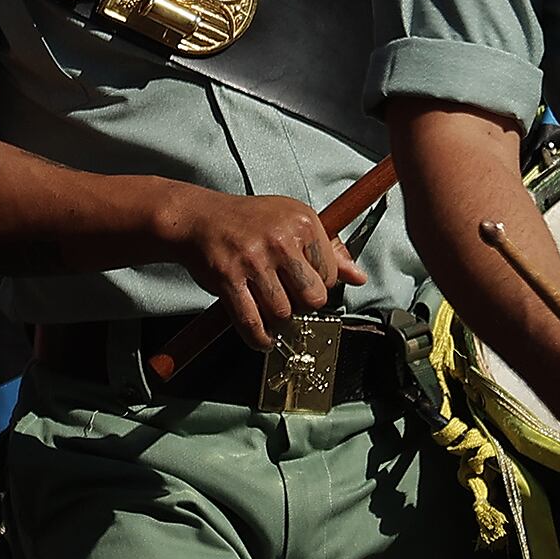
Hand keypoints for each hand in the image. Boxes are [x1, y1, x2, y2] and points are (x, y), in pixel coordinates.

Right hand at [161, 188, 366, 347]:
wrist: (200, 219)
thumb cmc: (250, 222)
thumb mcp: (292, 223)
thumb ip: (329, 250)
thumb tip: (359, 278)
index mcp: (302, 222)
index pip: (331, 275)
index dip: (317, 285)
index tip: (300, 281)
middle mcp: (280, 239)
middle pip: (312, 299)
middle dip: (302, 306)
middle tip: (288, 299)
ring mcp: (253, 259)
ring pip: (283, 314)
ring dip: (278, 322)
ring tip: (270, 312)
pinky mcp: (228, 278)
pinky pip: (252, 323)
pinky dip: (259, 339)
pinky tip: (262, 337)